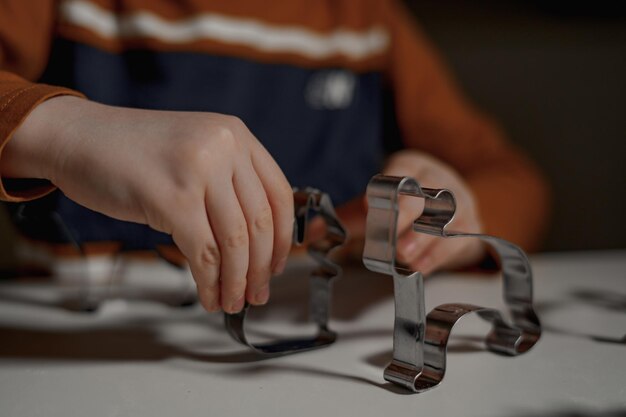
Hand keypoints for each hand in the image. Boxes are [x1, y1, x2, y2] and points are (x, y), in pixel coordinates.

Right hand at [3, 96, 293, 312]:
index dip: (284, 237)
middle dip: (262, 267)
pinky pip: (203, 253)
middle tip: (258, 292)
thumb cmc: (133, 151)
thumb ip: (227, 182)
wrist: (77, 137)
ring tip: (234, 301)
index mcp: (235, 135)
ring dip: (237, 281)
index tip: (280, 263)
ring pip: (235, 242)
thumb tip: (256, 242)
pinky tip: (209, 295)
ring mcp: (198, 171)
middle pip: (260, 222)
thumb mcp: (195, 151)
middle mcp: (224, 147)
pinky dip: (210, 282)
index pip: (279, 194)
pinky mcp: (171, 198)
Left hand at [336, 150, 485, 274]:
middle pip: (429, 192)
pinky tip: (421, 267)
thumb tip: (310, 232)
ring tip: (404, 256)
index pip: (402, 171)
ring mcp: (461, 202)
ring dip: (425, 238)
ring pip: (449, 217)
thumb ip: (347, 218)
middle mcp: (440, 179)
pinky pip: (461, 239)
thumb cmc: (406, 206)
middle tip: (392, 237)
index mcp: (412, 166)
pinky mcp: (473, 226)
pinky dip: (439, 255)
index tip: (368, 205)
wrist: (447, 212)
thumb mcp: (378, 205)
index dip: (388, 187)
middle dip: (409, 215)